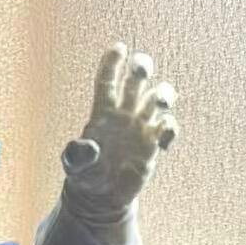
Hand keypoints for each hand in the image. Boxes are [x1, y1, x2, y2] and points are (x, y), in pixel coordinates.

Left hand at [61, 44, 177, 222]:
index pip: (108, 81)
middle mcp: (124, 114)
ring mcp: (140, 127)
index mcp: (103, 112)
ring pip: (158, 97)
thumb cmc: (85, 177)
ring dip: (163, 93)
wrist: (102, 197)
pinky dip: (170, 129)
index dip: (113, 62)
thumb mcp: (75, 166)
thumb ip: (78, 155)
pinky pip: (168, 127)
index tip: (120, 47)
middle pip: (136, 80)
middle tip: (142, 69)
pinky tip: (163, 143)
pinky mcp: (153, 144)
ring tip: (160, 101)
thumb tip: (89, 147)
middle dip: (141, 68)